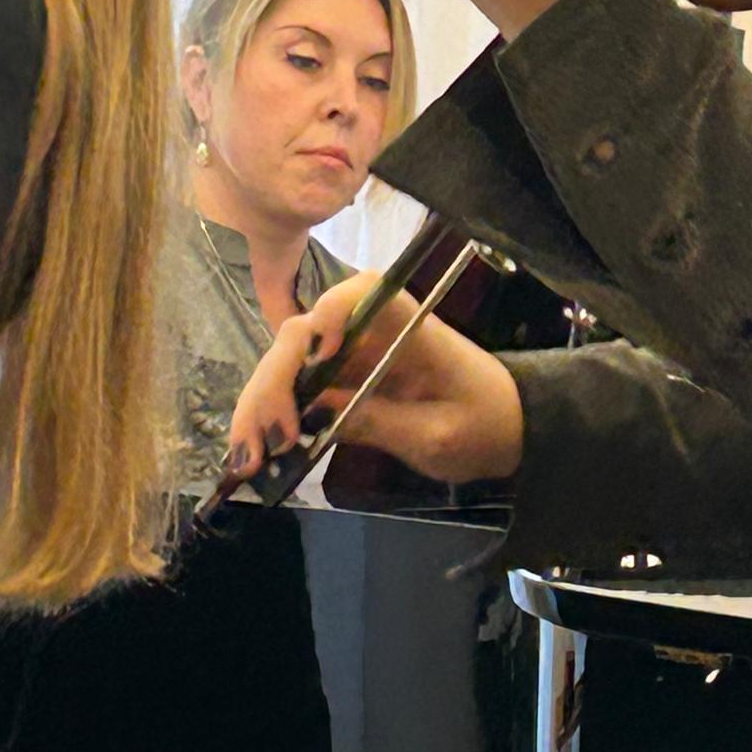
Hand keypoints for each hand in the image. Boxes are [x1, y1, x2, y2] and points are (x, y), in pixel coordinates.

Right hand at [226, 270, 524, 483]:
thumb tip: (317, 413)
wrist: (506, 429)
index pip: (362, 293)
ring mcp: (351, 354)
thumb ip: (378, 420)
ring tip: (244, 458)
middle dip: (274, 381)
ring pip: (290, 362)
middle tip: (260, 440)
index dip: (332, 313)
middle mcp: (370, 330)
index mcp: (407, 325)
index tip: (320, 356)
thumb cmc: (483, 424)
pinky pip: (297, 389)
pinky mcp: (342, 379)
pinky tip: (254, 453)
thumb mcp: (436, 435)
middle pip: (305, 333)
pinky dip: (272, 417)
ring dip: (260, 405)